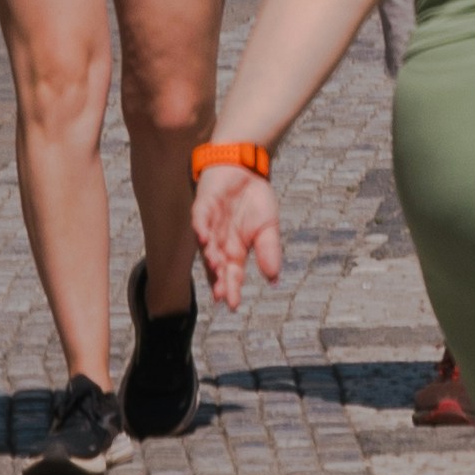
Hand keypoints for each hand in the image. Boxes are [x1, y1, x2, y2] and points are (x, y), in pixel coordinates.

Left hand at [192, 159, 282, 304]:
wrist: (247, 169)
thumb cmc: (256, 200)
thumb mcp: (268, 227)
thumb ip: (269, 251)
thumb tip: (274, 279)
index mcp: (235, 251)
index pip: (232, 275)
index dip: (231, 289)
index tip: (233, 305)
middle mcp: (219, 242)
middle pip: (217, 266)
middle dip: (218, 280)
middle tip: (220, 295)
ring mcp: (210, 225)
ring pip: (207, 246)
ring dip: (209, 257)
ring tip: (215, 268)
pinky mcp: (204, 206)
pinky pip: (200, 219)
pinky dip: (201, 228)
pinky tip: (205, 238)